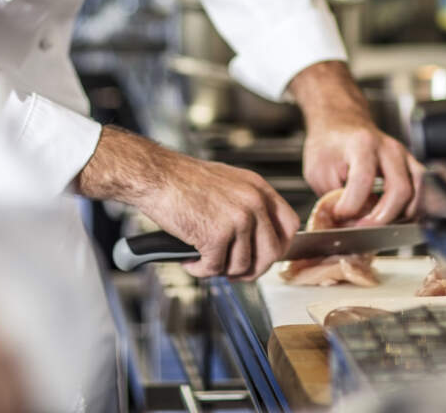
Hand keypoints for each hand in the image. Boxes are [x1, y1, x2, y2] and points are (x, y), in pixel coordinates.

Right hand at [78, 126, 299, 279]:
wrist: (156, 175)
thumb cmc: (184, 180)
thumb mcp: (229, 184)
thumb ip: (249, 207)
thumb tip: (259, 240)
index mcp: (259, 188)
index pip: (289, 226)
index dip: (279, 247)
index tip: (264, 256)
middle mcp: (254, 202)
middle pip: (272, 253)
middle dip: (252, 269)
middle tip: (233, 271)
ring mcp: (237, 219)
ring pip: (241, 266)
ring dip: (219, 269)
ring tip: (201, 257)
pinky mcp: (216, 236)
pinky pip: (214, 269)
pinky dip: (199, 269)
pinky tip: (189, 258)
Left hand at [290, 61, 424, 224]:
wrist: (341, 124)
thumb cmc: (330, 145)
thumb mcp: (318, 170)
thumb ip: (332, 197)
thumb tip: (347, 224)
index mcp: (361, 145)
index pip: (363, 180)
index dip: (351, 205)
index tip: (340, 214)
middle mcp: (389, 149)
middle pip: (400, 189)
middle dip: (382, 218)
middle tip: (362, 228)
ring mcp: (404, 157)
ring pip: (418, 192)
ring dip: (401, 216)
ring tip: (380, 226)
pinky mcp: (411, 166)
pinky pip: (422, 192)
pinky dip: (412, 210)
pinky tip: (395, 219)